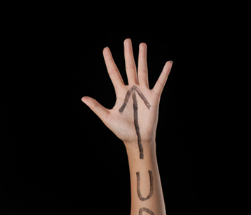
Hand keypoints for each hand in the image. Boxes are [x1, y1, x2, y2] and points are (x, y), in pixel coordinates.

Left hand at [82, 39, 171, 153]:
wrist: (136, 139)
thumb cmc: (121, 130)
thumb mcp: (107, 117)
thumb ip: (96, 106)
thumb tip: (82, 98)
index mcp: (120, 92)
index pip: (113, 73)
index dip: (109, 61)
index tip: (105, 49)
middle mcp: (131, 89)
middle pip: (129, 67)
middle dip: (128, 54)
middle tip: (127, 40)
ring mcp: (143, 92)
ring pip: (143, 71)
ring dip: (142, 58)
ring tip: (142, 45)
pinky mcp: (153, 97)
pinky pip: (160, 83)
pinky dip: (164, 74)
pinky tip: (168, 63)